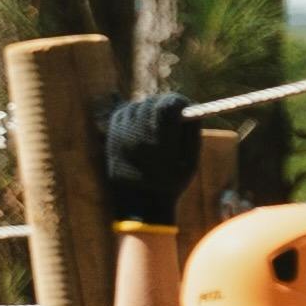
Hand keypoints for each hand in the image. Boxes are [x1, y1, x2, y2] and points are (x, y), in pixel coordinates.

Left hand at [90, 86, 209, 233]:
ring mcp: (122, 135)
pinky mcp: (112, 135)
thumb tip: (193, 106)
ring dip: (150, 108)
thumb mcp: (190, 161)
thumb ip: (192, 132)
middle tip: (174, 112)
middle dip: (165, 105)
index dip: (179, 102)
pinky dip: (135, 113)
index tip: (185, 106)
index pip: (169, 106)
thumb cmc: (170, 182)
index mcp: (161, 144)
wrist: (138, 202)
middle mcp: (139, 137)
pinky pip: (124, 112)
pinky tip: (142, 123)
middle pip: (153, 103)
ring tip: (158, 121)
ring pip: (138, 105)